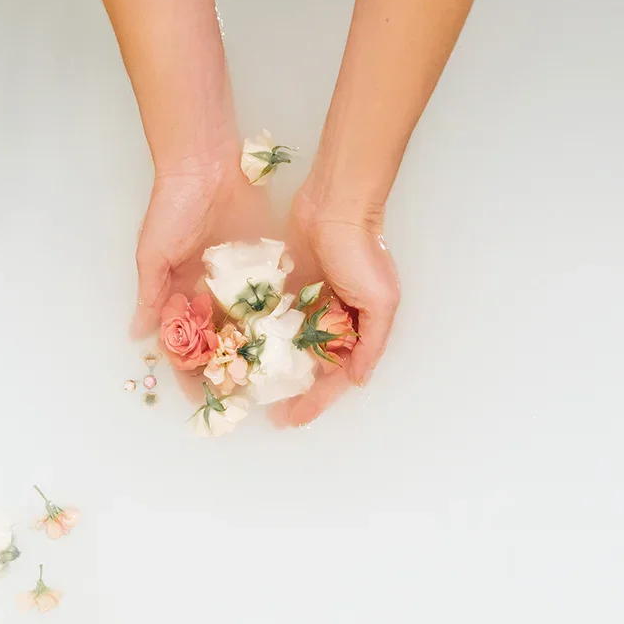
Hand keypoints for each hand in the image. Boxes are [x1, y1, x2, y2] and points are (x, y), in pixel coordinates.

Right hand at [131, 165, 275, 400]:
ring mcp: (238, 281)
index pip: (185, 342)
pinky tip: (288, 343)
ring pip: (247, 325)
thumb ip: (150, 293)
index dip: (189, 369)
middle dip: (226, 368)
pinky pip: (270, 297)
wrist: (205, 163)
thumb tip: (138, 334)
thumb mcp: (153, 252)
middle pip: (218, 340)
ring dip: (254, 351)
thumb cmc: (171, 206)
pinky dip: (277, 319)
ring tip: (268, 379)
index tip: (199, 395)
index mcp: (181, 293)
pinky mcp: (262, 265)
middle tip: (239, 396)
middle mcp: (210, 292)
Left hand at [270, 182, 399, 427]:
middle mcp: (332, 324)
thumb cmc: (362, 251)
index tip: (294, 419)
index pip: (335, 378)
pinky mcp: (286, 289)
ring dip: (273, 370)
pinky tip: (242, 355)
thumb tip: (359, 381)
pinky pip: (272, 320)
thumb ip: (373, 343)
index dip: (317, 401)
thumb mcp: (381, 302)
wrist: (336, 204)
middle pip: (310, 369)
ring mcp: (308, 307)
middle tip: (269, 414)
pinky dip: (260, 337)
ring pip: (288, 349)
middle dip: (293, 392)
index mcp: (356, 332)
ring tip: (251, 391)